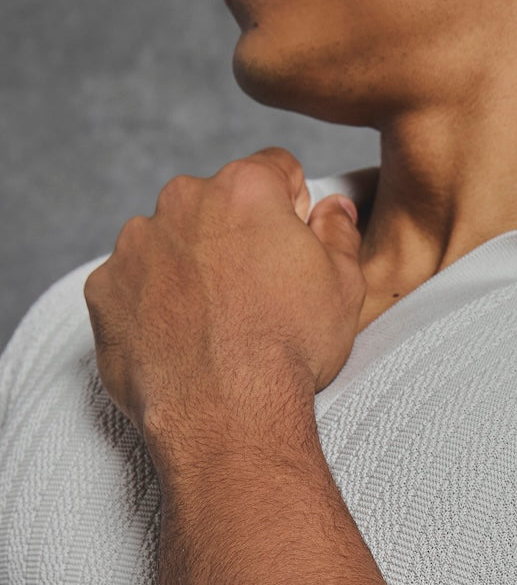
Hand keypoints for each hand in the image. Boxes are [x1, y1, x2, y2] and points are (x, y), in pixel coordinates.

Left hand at [83, 146, 366, 444]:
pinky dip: (150, 304)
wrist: (227, 414)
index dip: (291, 207)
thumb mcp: (344, 288)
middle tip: (255, 293)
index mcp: (245, 189)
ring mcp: (136, 245)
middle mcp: (182, 202)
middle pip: (214, 204)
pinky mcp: (105, 289)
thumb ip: (339, 234)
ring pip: (168, 241)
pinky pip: (130, 284)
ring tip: (215, 323)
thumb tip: (334, 209)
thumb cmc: (289, 350)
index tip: (293, 245)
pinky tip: (179, 340)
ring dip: (189, 267)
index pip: (273, 170)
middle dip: (233, 236)